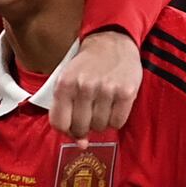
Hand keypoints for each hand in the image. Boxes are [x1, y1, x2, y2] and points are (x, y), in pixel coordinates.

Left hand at [50, 31, 141, 146]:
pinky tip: (112, 106)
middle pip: (80, 128)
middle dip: (83, 127)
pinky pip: (117, 122)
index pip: (59, 123)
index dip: (65, 130)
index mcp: (64, 84)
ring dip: (100, 123)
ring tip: (100, 106)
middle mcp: (84, 87)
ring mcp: (106, 90)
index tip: (71, 126)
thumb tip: (80, 144)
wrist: (111, 42)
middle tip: (88, 115)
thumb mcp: (68, 81)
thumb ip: (67, 111)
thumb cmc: (86, 66)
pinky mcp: (126, 92)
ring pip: (100, 126)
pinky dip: (114, 120)